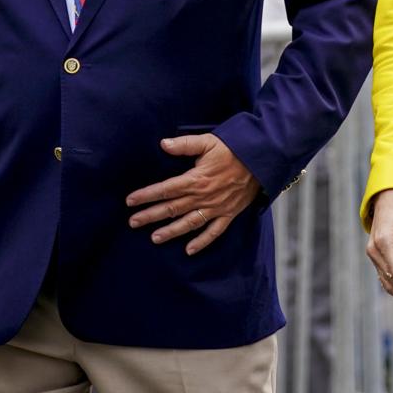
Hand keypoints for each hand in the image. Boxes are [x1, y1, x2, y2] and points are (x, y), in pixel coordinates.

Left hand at [126, 134, 261, 255]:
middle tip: (133, 222)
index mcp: (195, 179)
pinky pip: (213, 232)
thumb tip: (163, 144)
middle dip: (151, 215)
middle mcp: (203, 197)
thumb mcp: (208, 141)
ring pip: (189, 223)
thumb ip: (185, 144)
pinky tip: (189, 250)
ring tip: (154, 238)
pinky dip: (201, 242)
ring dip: (171, 232)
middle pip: (172, 209)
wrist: (262, 159)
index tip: (130, 201)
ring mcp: (216, 208)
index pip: (165, 189)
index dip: (146, 195)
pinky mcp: (228, 214)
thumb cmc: (234, 148)